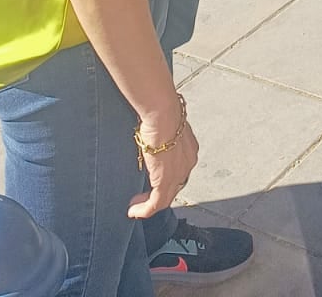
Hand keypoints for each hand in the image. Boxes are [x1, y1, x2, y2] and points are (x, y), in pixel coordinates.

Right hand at [128, 101, 199, 220]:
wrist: (162, 112)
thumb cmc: (160, 111)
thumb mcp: (163, 126)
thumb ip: (160, 135)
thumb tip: (149, 134)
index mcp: (189, 149)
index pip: (179, 171)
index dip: (166, 180)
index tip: (151, 183)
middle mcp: (187, 163)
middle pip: (173, 187)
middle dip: (157, 195)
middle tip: (141, 199)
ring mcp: (178, 174)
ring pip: (165, 198)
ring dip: (148, 205)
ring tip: (134, 207)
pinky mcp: (165, 181)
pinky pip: (155, 204)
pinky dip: (143, 210)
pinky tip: (133, 211)